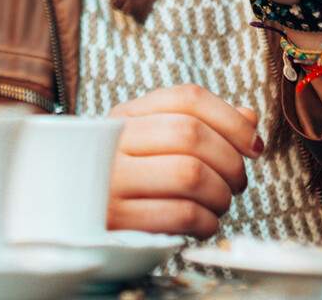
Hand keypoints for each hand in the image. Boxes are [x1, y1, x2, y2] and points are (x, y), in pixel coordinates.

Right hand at [106, 85, 261, 236]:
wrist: (67, 219)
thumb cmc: (124, 180)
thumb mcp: (151, 144)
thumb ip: (199, 125)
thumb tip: (248, 117)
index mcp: (124, 115)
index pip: (187, 98)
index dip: (232, 120)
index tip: (254, 146)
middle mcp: (112, 140)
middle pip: (191, 134)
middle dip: (231, 162)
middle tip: (237, 182)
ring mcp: (110, 179)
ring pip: (190, 174)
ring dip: (221, 194)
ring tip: (218, 203)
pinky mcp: (116, 220)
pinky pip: (181, 214)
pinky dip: (207, 222)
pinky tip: (202, 223)